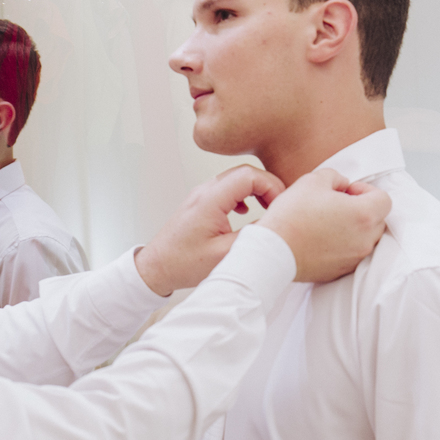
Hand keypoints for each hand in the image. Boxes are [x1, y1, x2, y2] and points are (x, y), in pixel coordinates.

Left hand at [136, 165, 284, 295]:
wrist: (157, 267)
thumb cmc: (183, 263)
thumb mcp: (224, 255)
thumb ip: (252, 237)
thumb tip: (275, 225)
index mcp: (211, 200)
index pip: (249, 176)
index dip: (271, 186)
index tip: (281, 205)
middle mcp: (205, 191)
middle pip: (245, 172)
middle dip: (268, 186)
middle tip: (280, 206)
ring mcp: (202, 195)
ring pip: (237, 178)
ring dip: (256, 189)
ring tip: (268, 208)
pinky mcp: (201, 202)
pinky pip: (228, 188)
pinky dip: (244, 194)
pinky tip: (248, 212)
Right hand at [257, 169, 390, 282]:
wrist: (273, 249)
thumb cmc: (292, 214)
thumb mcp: (313, 180)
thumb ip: (336, 177)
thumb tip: (342, 186)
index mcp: (364, 214)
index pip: (384, 199)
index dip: (367, 190)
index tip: (348, 191)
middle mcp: (365, 239)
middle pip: (378, 219)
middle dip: (362, 208)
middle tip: (337, 204)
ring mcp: (354, 258)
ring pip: (367, 238)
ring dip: (355, 228)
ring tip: (329, 222)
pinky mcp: (341, 271)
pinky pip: (352, 254)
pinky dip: (344, 245)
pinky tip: (322, 238)